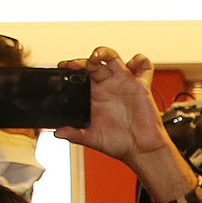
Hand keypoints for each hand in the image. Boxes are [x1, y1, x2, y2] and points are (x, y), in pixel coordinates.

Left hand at [55, 47, 170, 164]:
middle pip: (92, 64)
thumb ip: (75, 135)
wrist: (141, 150)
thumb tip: (57, 133)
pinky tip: (132, 64)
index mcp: (94, 97)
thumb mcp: (92, 139)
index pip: (79, 76)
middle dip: (81, 61)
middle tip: (74, 65)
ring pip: (112, 58)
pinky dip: (140, 60)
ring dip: (103, 52)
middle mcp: (107, 87)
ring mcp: (123, 84)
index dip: (71, 70)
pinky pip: (144, 67)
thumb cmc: (119, 144)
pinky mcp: (140, 85)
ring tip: (95, 56)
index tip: (62, 69)